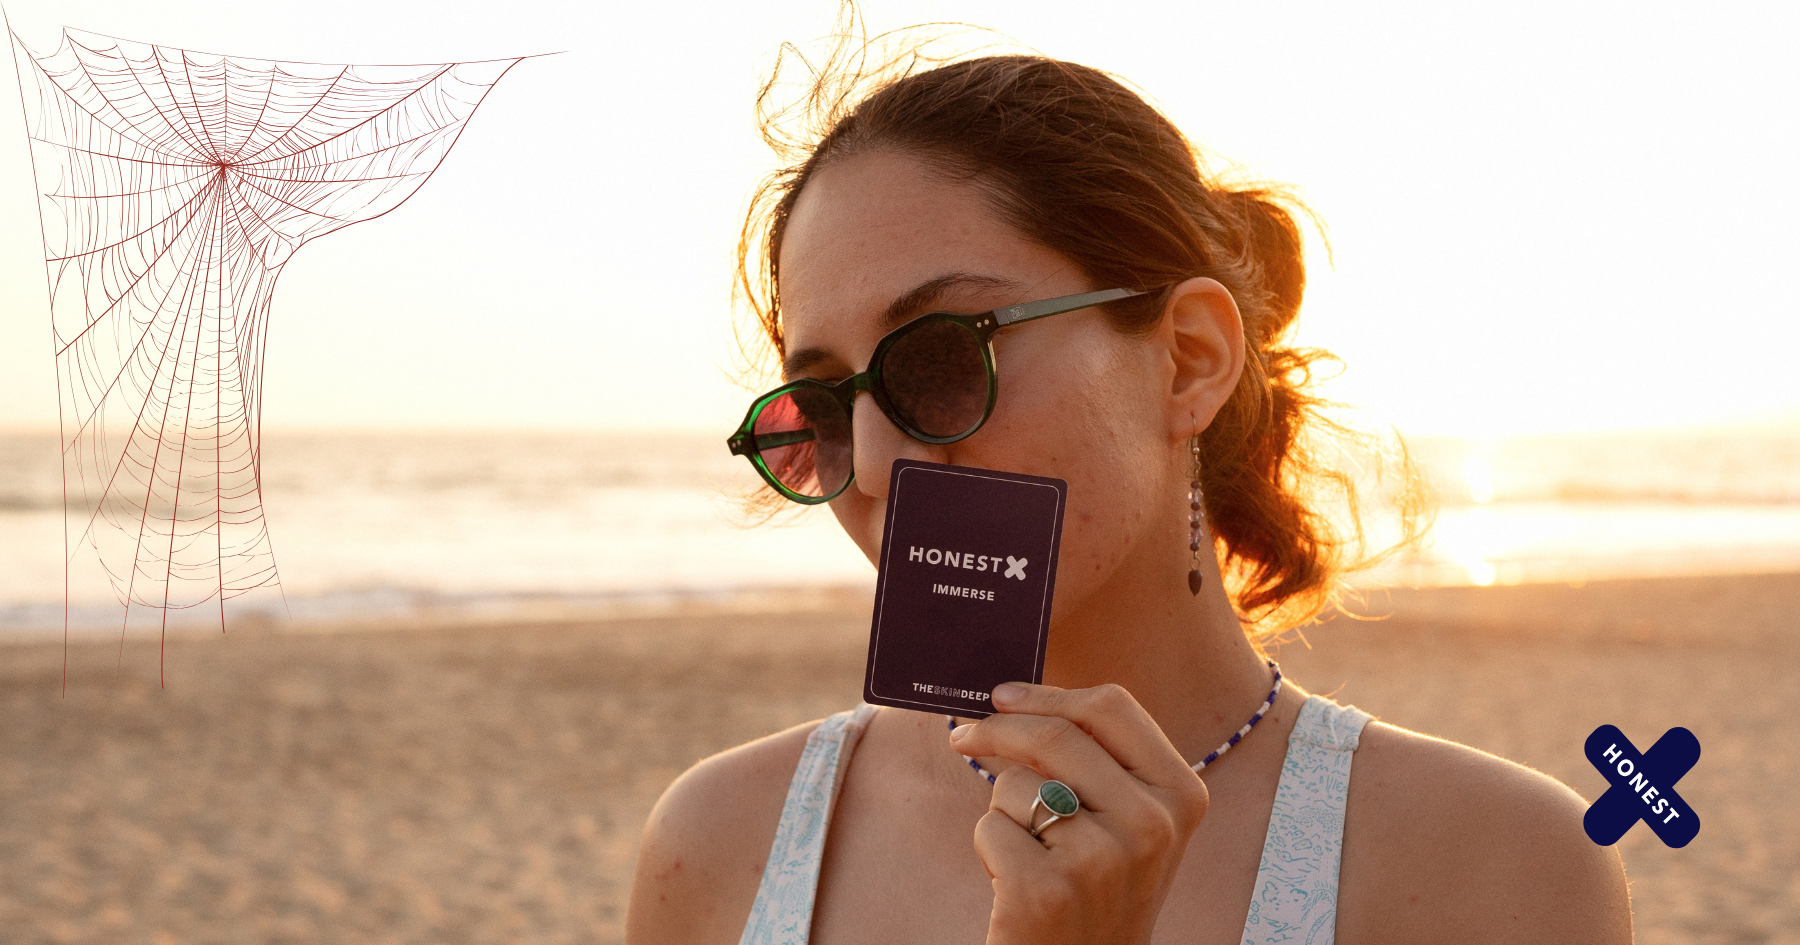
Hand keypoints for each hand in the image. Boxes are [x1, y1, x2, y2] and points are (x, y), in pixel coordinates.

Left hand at [949, 682, 1208, 944]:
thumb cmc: (1098, 891)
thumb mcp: (1129, 825)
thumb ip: (1099, 761)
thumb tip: (1015, 698)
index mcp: (1180, 796)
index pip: (1111, 707)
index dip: (1047, 695)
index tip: (1004, 696)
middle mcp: (1151, 825)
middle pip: (1056, 735)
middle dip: (996, 729)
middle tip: (963, 737)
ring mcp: (1101, 860)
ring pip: (1017, 785)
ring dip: (1004, 813)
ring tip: (1031, 856)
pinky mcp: (1046, 891)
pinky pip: (990, 829)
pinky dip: (989, 851)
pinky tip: (1016, 885)